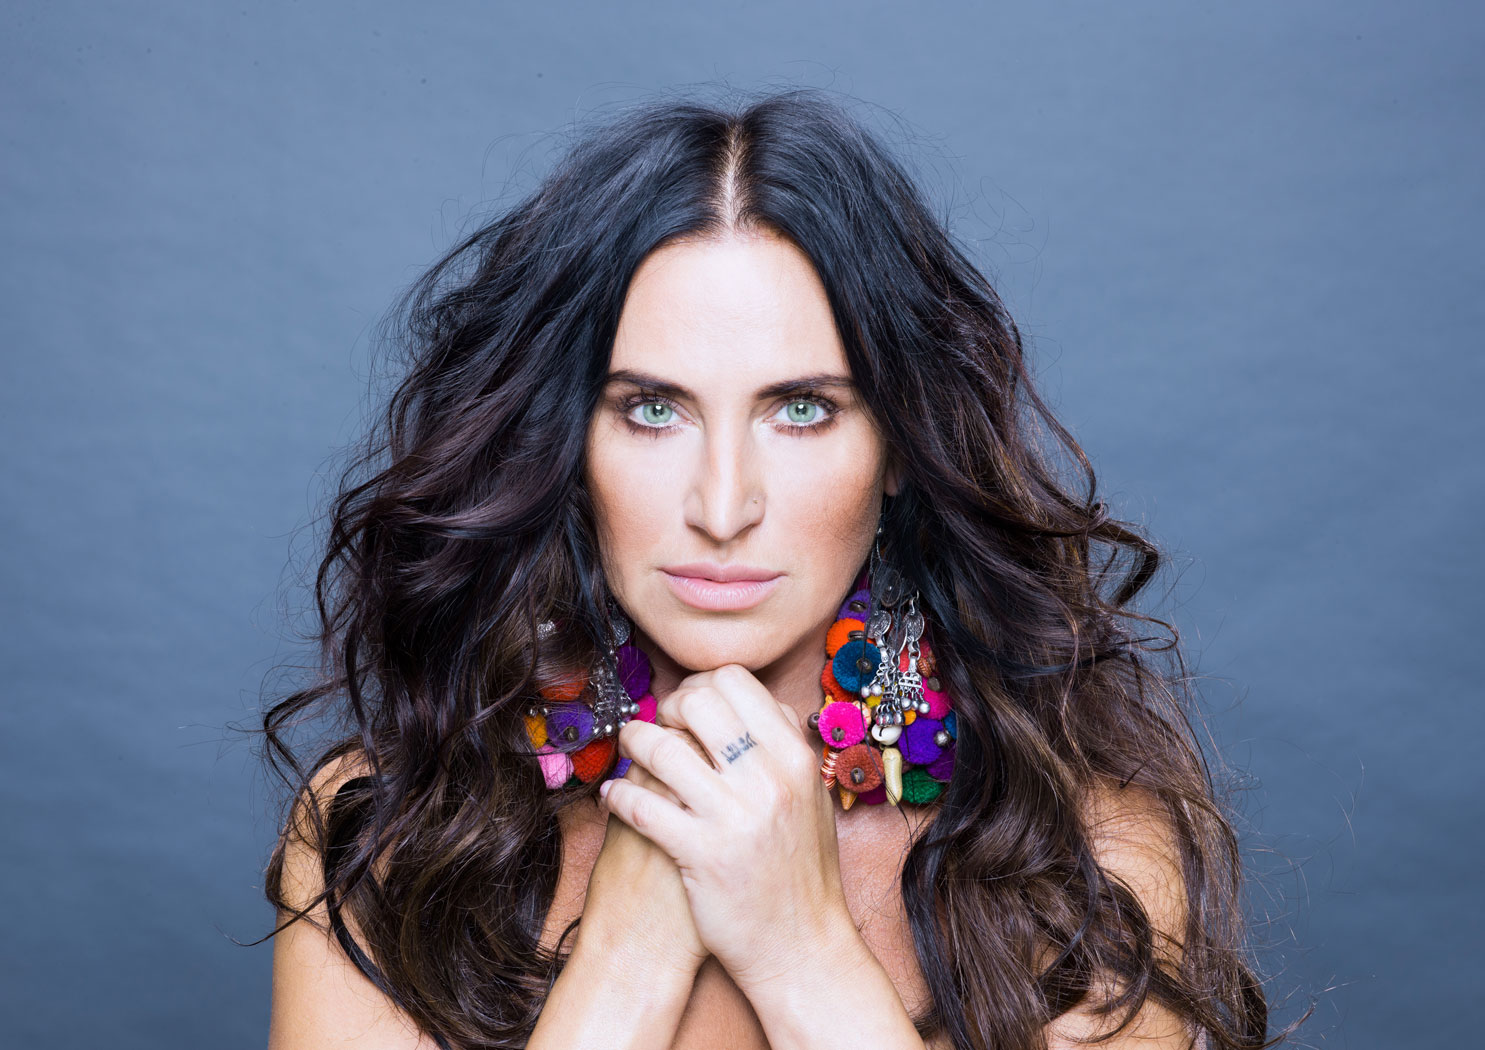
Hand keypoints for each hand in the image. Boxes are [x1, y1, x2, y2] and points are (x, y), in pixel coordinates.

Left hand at [599, 663, 854, 992]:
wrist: (802, 946)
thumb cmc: (802, 873)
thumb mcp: (810, 799)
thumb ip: (782, 750)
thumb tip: (752, 704)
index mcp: (795, 758)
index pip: (737, 682)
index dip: (700, 686)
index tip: (686, 707)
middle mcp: (769, 779)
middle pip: (698, 702)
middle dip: (665, 708)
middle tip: (656, 726)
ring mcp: (735, 816)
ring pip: (662, 748)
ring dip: (633, 742)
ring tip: (626, 750)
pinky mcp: (702, 854)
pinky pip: (642, 805)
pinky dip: (618, 795)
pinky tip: (613, 798)